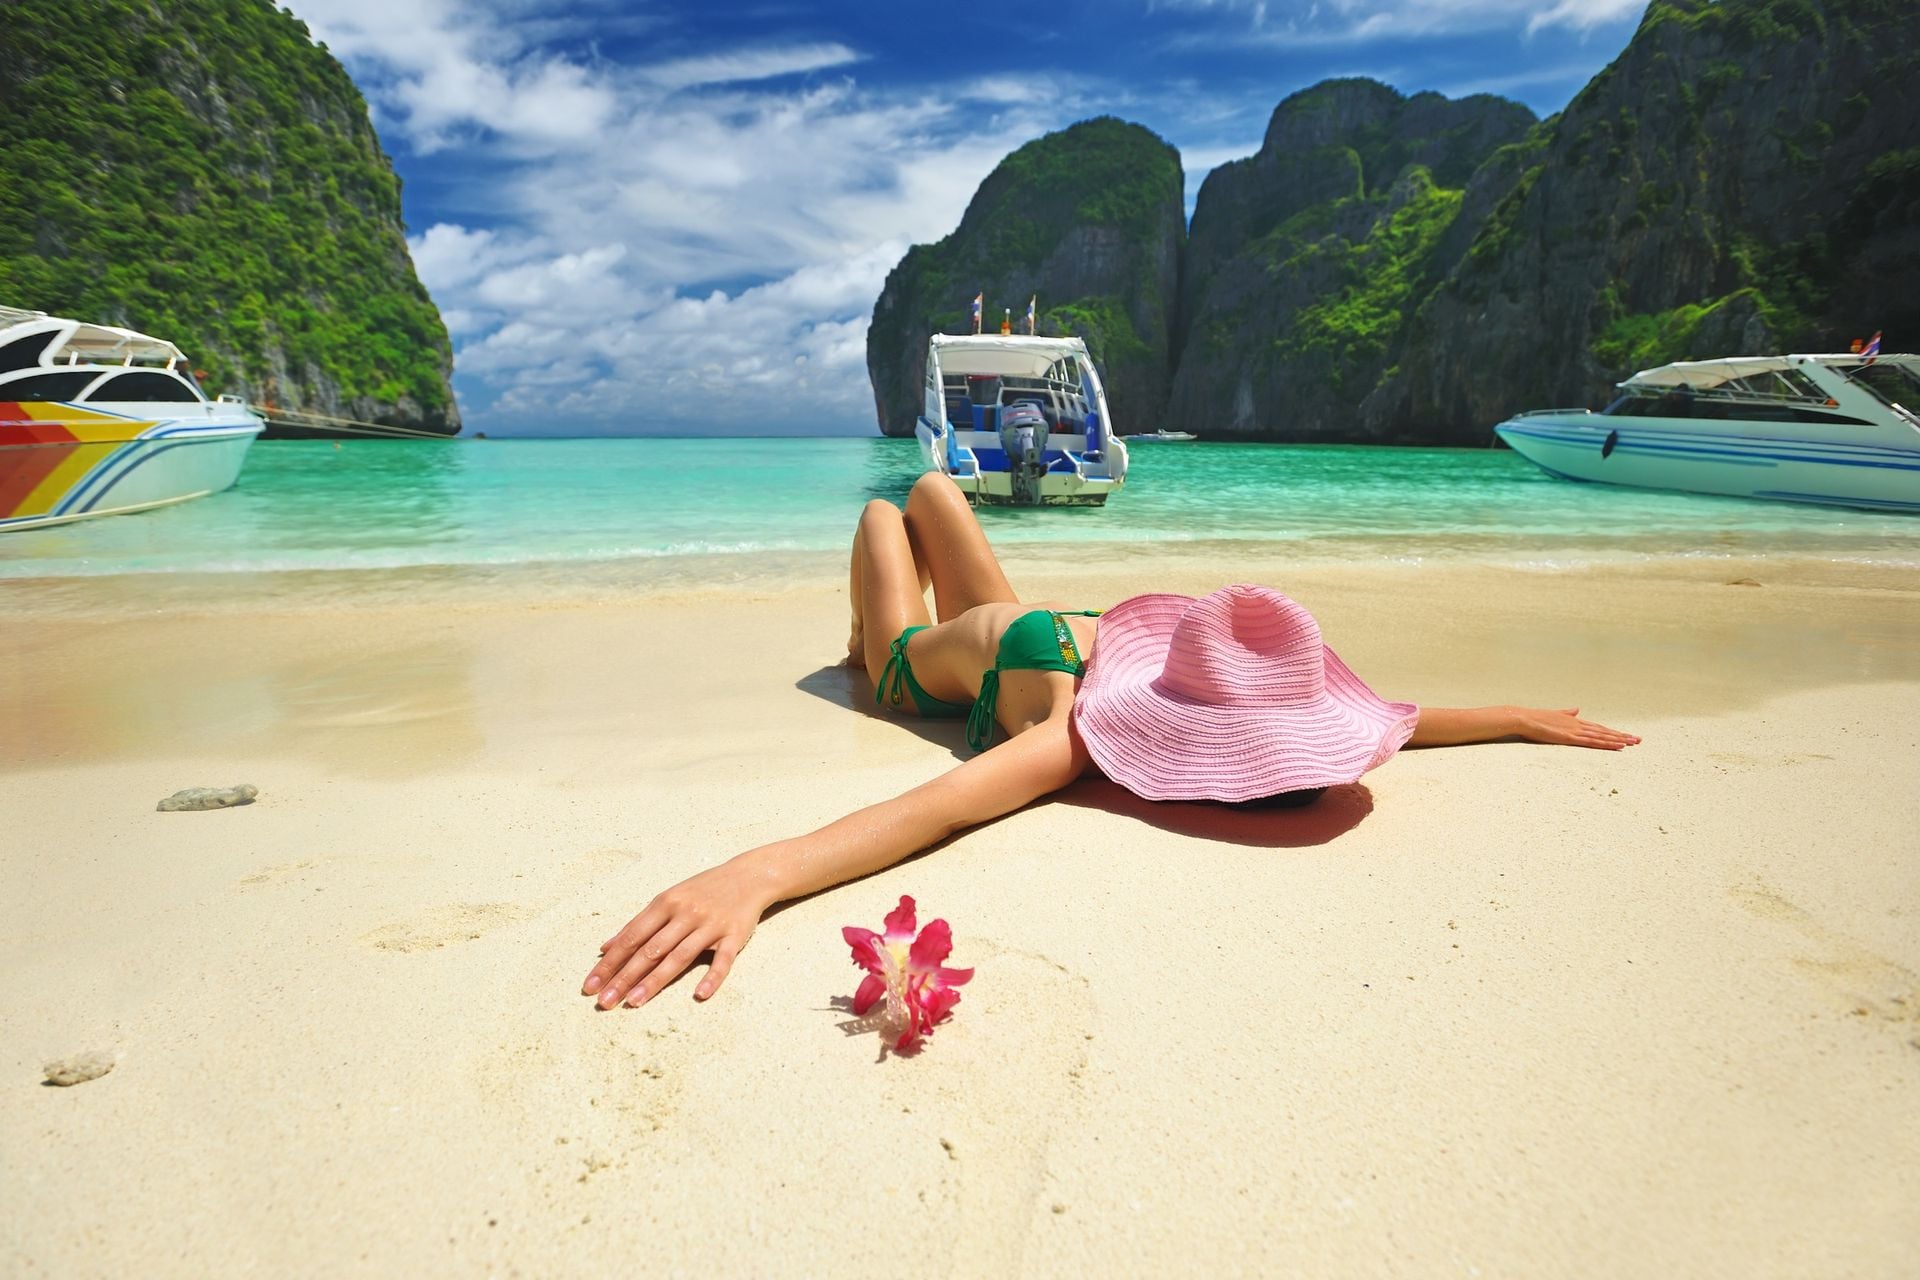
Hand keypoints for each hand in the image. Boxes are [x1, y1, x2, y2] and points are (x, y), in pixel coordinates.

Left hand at [583, 858, 774, 1008]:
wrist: (749, 876)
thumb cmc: (702, 890)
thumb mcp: (668, 899)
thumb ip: (638, 923)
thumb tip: (605, 946)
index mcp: (665, 903)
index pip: (631, 937)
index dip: (609, 963)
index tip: (590, 986)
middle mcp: (685, 914)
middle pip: (650, 950)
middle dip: (624, 977)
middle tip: (604, 1002)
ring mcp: (710, 926)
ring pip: (679, 957)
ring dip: (655, 981)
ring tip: (634, 1003)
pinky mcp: (734, 936)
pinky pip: (723, 960)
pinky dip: (712, 977)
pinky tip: (699, 995)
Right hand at [1509, 706, 1640, 749]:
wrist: (1524, 718)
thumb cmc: (1535, 718)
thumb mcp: (1554, 715)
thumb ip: (1566, 713)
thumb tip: (1576, 709)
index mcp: (1574, 721)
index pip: (1598, 727)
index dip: (1611, 731)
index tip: (1624, 735)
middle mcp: (1578, 724)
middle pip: (1604, 731)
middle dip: (1622, 736)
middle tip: (1638, 740)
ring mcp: (1575, 731)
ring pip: (1602, 736)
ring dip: (1619, 740)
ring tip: (1633, 743)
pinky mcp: (1570, 737)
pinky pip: (1593, 742)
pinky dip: (1607, 743)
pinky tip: (1617, 746)